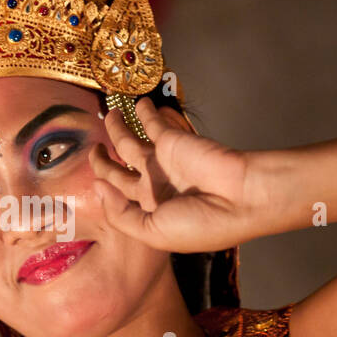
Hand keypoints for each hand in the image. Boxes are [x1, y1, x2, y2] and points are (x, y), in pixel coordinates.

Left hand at [90, 97, 262, 253]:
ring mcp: (163, 161)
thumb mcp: (154, 233)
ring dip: (117, 127)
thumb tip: (98, 187)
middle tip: (94, 149)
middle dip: (102, 161)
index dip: (104, 190)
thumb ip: (121, 215)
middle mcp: (155, 185)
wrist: (242, 198)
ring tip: (110, 114)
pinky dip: (144, 111)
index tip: (95, 182)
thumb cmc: (202, 223)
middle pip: (119, 170)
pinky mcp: (173, 139)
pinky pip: (152, 122)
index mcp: (151, 211)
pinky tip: (137, 103)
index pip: (119, 199)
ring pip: (129, 141)